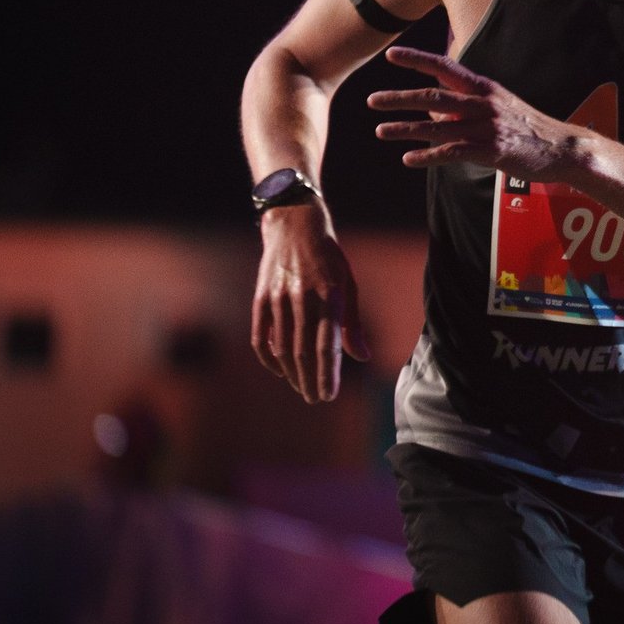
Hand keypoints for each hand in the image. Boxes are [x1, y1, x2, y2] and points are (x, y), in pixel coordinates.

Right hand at [250, 203, 370, 401]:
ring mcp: (279, 297)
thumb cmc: (328, 257)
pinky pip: (261, 336)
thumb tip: (362, 357)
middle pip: (304, 351)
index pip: (327, 344)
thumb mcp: (347, 283)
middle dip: (310, 379)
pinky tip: (280, 370)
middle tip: (316, 398)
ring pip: (283, 347)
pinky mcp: (261, 297)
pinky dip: (269, 357)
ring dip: (292, 373)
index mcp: (330, 294)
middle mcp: (303, 297)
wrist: (294, 225)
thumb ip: (352, 323)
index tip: (329, 395)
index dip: (328, 373)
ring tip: (302, 389)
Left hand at [368, 46, 579, 180]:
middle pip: (434, 97)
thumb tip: (431, 112)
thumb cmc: (526, 127)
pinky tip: (409, 159)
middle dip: (400, 99)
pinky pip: (452, 152)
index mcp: (484, 88)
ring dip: (406, 129)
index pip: (445, 67)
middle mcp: (483, 103)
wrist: (559, 148)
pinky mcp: (491, 151)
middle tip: (373, 101)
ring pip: (438, 126)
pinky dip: (428, 156)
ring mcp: (487, 127)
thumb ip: (464, 107)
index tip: (392, 56)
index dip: (417, 61)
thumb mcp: (497, 108)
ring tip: (381, 131)